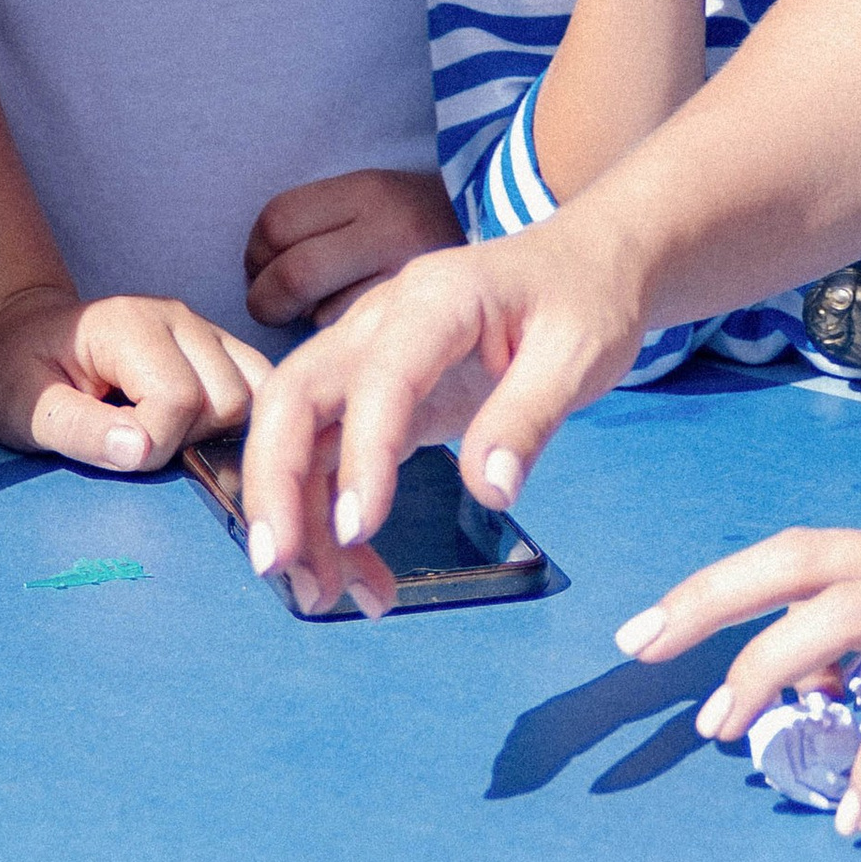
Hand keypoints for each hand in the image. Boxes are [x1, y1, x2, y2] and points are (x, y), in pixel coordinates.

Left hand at [0, 286, 268, 474]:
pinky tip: (196, 433)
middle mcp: (179, 318)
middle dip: (188, 441)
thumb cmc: (18, 376)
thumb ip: (79, 431)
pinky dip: (239, 420)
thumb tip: (142, 450)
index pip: (179, 399)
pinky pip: (258, 387)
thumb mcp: (21, 411)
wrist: (22, 339)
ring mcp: (204, 330)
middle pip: (229, 399)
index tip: (113, 452)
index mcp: (129, 325)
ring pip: (253, 396)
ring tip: (166, 438)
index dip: (153, 444)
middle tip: (137, 445)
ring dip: (217, 433)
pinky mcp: (218, 347)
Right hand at [243, 220, 645, 611]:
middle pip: (295, 396)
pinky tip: (357, 569)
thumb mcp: (578, 354)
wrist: (585, 265)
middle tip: (283, 566)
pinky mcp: (377, 396)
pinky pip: (331, 454)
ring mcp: (371, 358)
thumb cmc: (584, 299)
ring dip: (300, 514)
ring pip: (301, 434)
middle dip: (274, 483)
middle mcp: (381, 323)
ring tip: (328, 596)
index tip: (359, 529)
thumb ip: (530, 417)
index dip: (361, 453)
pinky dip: (331, 513)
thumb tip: (489, 493)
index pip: (378, 377)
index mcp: (435, 301)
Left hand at [246, 168, 464, 329]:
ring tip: (316, 315)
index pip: (278, 221)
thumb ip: (319, 223)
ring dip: (305, 323)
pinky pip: (360, 341)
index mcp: (368, 190)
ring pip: (320, 315)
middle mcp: (389, 229)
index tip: (261, 268)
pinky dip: (339, 339)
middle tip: (272, 307)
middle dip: (266, 300)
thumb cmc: (418, 224)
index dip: (255, 253)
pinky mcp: (424, 317)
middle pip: (292, 274)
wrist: (512, 234)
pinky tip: (351, 329)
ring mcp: (409, 276)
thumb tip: (256, 270)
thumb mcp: (373, 198)